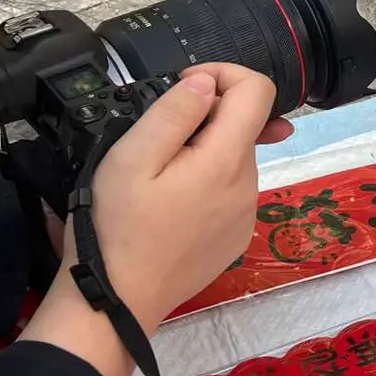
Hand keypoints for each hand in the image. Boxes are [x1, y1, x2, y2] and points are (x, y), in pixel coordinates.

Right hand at [22, 66, 291, 375]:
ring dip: (204, 150)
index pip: (258, 90)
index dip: (221, 75)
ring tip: (158, 177)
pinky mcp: (236, 235)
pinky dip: (206, 181)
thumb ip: (173, 113)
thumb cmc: (117, 228)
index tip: (181, 91)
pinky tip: (170, 203)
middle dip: (206, 117)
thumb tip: (205, 84)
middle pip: (244, 124)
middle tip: (156, 140)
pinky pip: (230, 190)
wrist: (117, 300)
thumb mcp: (131, 158)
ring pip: (235, 157)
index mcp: (226, 162)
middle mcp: (248, 187)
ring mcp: (246, 214)